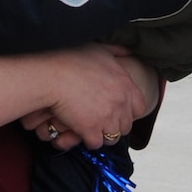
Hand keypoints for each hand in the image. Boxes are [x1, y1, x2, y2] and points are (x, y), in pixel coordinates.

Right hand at [16, 45, 155, 148]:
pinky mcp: (91, 131)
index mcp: (125, 84)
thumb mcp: (98, 48)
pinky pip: (95, 143)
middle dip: (114, 124)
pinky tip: (79, 131)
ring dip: (102, 134)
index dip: (128, 111)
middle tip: (101, 120)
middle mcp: (120, 103)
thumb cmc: (71, 58)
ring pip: (112, 137)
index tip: (117, 110)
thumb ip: (117, 50)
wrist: (51, 74)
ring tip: (90, 127)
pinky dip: (87, 139)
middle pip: (125, 125)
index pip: (140, 108)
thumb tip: (127, 51)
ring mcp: (107, 119)